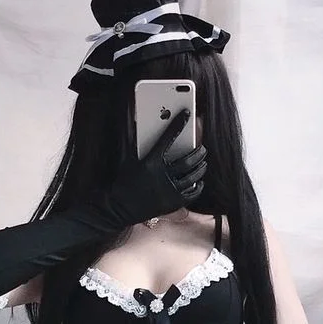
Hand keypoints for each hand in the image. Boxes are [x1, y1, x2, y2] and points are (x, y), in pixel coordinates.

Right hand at [105, 108, 207, 226]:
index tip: (186, 114)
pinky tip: (199, 181)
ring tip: (203, 162)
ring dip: (201, 167)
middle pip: (188, 160)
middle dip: (199, 151)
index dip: (178, 124)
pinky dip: (198, 186)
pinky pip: (192, 193)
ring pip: (193, 176)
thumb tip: (137, 120)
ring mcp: (169, 191)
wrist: (120, 209)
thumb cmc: (123, 183)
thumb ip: (135, 140)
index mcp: (150, 163)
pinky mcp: (173, 203)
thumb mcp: (128, 160)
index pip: (168, 139)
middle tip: (203, 148)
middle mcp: (162, 176)